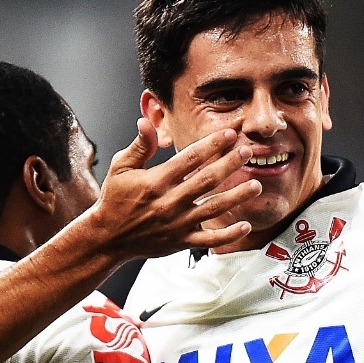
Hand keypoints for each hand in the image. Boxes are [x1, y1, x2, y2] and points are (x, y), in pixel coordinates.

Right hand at [84, 122, 259, 258]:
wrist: (108, 238)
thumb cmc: (114, 200)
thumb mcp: (120, 168)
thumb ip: (139, 146)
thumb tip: (145, 121)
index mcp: (156, 181)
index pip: (190, 158)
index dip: (211, 145)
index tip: (229, 134)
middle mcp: (170, 202)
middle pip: (207, 180)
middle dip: (229, 164)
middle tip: (247, 152)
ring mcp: (177, 224)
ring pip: (213, 208)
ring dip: (237, 196)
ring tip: (256, 184)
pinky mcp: (181, 241)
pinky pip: (209, 240)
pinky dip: (228, 235)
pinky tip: (245, 225)